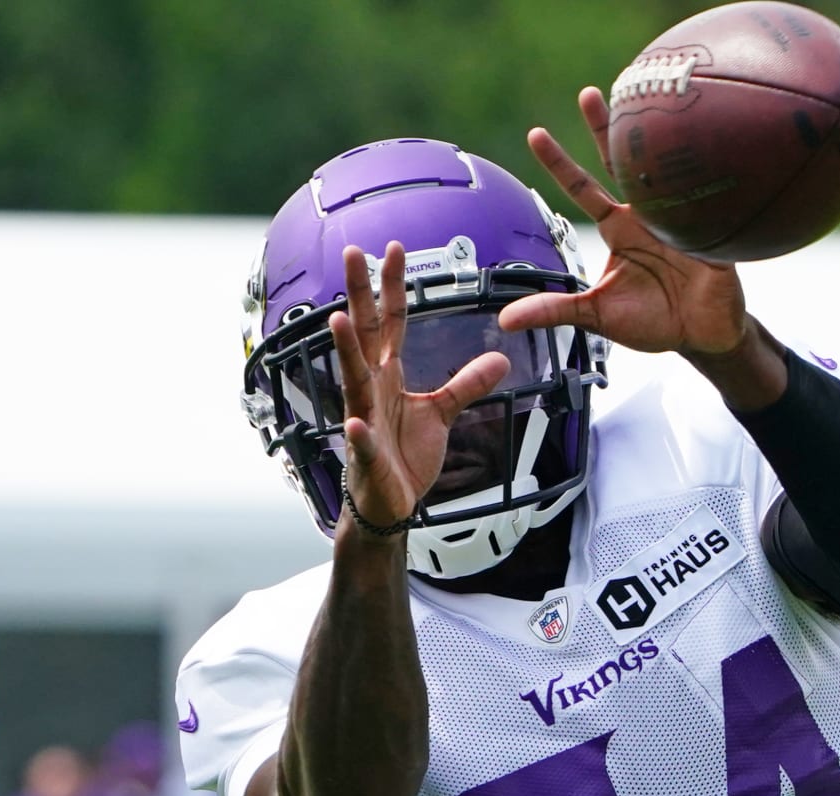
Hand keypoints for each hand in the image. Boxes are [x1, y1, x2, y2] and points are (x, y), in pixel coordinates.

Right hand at [333, 243, 509, 530]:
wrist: (389, 503)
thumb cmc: (405, 455)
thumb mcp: (442, 413)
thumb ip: (466, 383)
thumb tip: (500, 358)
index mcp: (389, 376)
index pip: (392, 323)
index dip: (393, 287)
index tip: (394, 249)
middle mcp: (372, 391)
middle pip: (366, 335)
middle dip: (360, 295)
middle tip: (353, 253)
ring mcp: (366, 421)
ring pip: (354, 381)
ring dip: (346, 351)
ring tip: (338, 321)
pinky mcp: (368, 458)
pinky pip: (363, 444)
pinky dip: (359, 435)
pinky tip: (355, 424)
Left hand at [498, 87, 749, 356]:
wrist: (702, 336)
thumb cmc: (651, 320)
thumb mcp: (597, 315)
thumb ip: (555, 310)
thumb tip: (507, 319)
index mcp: (619, 228)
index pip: (583, 188)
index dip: (560, 163)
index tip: (534, 134)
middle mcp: (647, 215)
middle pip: (622, 163)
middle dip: (605, 128)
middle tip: (587, 93)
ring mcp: (681, 220)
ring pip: (665, 171)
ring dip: (657, 142)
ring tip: (646, 104)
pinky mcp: (711, 237)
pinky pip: (706, 208)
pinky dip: (702, 185)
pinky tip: (699, 154)